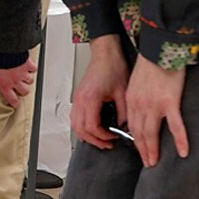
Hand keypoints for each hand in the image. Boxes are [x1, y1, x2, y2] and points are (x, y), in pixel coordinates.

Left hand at [0, 54, 37, 107]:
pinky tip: (28, 65)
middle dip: (23, 90)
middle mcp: (15, 80)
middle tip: (20, 88)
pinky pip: (33, 68)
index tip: (14, 103)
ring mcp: (22, 72)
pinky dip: (31, 67)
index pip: (12, 98)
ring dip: (27, 79)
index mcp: (3, 83)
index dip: (14, 103)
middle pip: (25, 91)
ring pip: (30, 80)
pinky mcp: (27, 63)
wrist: (2, 46)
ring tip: (23, 76)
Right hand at [72, 37, 129, 151]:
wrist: (106, 54)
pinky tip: (92, 128)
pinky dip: (82, 126)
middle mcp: (81, 100)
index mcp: (90, 98)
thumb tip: (124, 126)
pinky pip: (75, 117)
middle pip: (80, 129)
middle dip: (93, 140)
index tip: (113, 137)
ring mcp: (78, 98)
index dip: (103, 136)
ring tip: (99, 138)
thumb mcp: (123, 92)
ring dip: (86, 135)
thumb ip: (123, 112)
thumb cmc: (113, 67)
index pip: (92, 126)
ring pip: (75, 125)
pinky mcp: (79, 97)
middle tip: (106, 144)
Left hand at [126, 54, 188, 167]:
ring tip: (156, 162)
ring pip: (152, 134)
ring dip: (153, 150)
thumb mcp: (136, 82)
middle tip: (148, 163)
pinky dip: (180, 140)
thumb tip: (140, 112)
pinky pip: (176, 126)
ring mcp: (155, 105)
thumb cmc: (151, 63)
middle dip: (143, 151)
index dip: (135, 140)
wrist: (160, 49)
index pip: (131, 126)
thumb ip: (136, 98)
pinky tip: (184, 151)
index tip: (139, 149)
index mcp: (131, 100)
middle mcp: (140, 106)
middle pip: (139, 134)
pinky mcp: (170, 102)